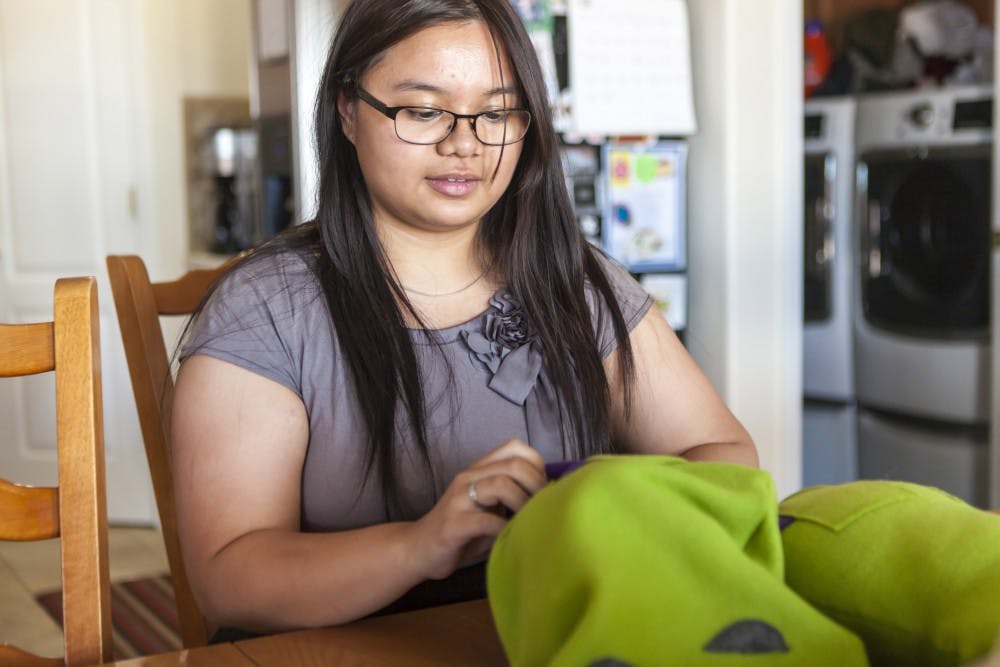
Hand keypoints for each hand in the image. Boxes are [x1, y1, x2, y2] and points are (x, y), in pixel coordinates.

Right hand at [407, 439, 545, 580]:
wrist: (418, 549)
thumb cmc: (463, 530)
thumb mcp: (489, 507)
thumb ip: (511, 496)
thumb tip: (551, 497)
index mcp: (479, 470)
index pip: (515, 447)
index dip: (537, 465)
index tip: (544, 490)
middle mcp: (469, 477)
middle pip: (514, 464)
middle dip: (537, 486)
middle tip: (543, 509)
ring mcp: (459, 498)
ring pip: (502, 485)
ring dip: (524, 505)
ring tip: (529, 522)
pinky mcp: (453, 524)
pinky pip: (488, 521)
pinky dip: (506, 530)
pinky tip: (511, 538)